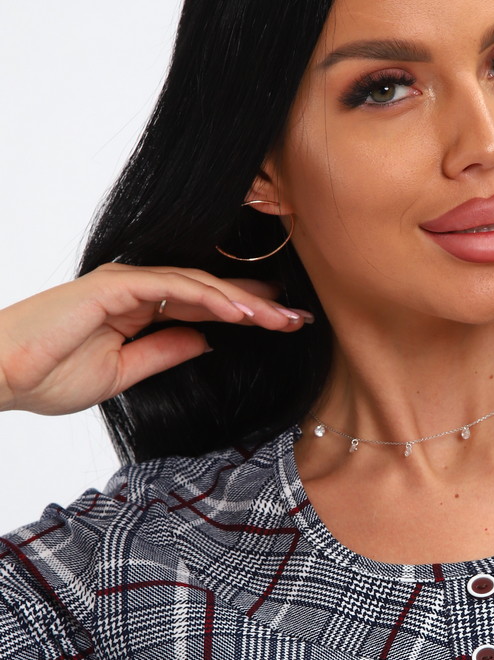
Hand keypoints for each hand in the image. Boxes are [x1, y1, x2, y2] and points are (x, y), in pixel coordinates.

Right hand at [0, 262, 312, 415]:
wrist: (0, 377)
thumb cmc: (47, 376)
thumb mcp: (123, 372)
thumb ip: (164, 351)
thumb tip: (206, 340)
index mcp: (135, 308)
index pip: (201, 305)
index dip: (243, 313)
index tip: (283, 325)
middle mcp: (133, 288)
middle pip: (208, 291)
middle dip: (256, 304)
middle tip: (299, 318)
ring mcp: (123, 281)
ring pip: (198, 285)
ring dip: (243, 301)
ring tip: (281, 318)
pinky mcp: (113, 284)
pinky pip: (173, 287)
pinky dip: (211, 298)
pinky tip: (243, 312)